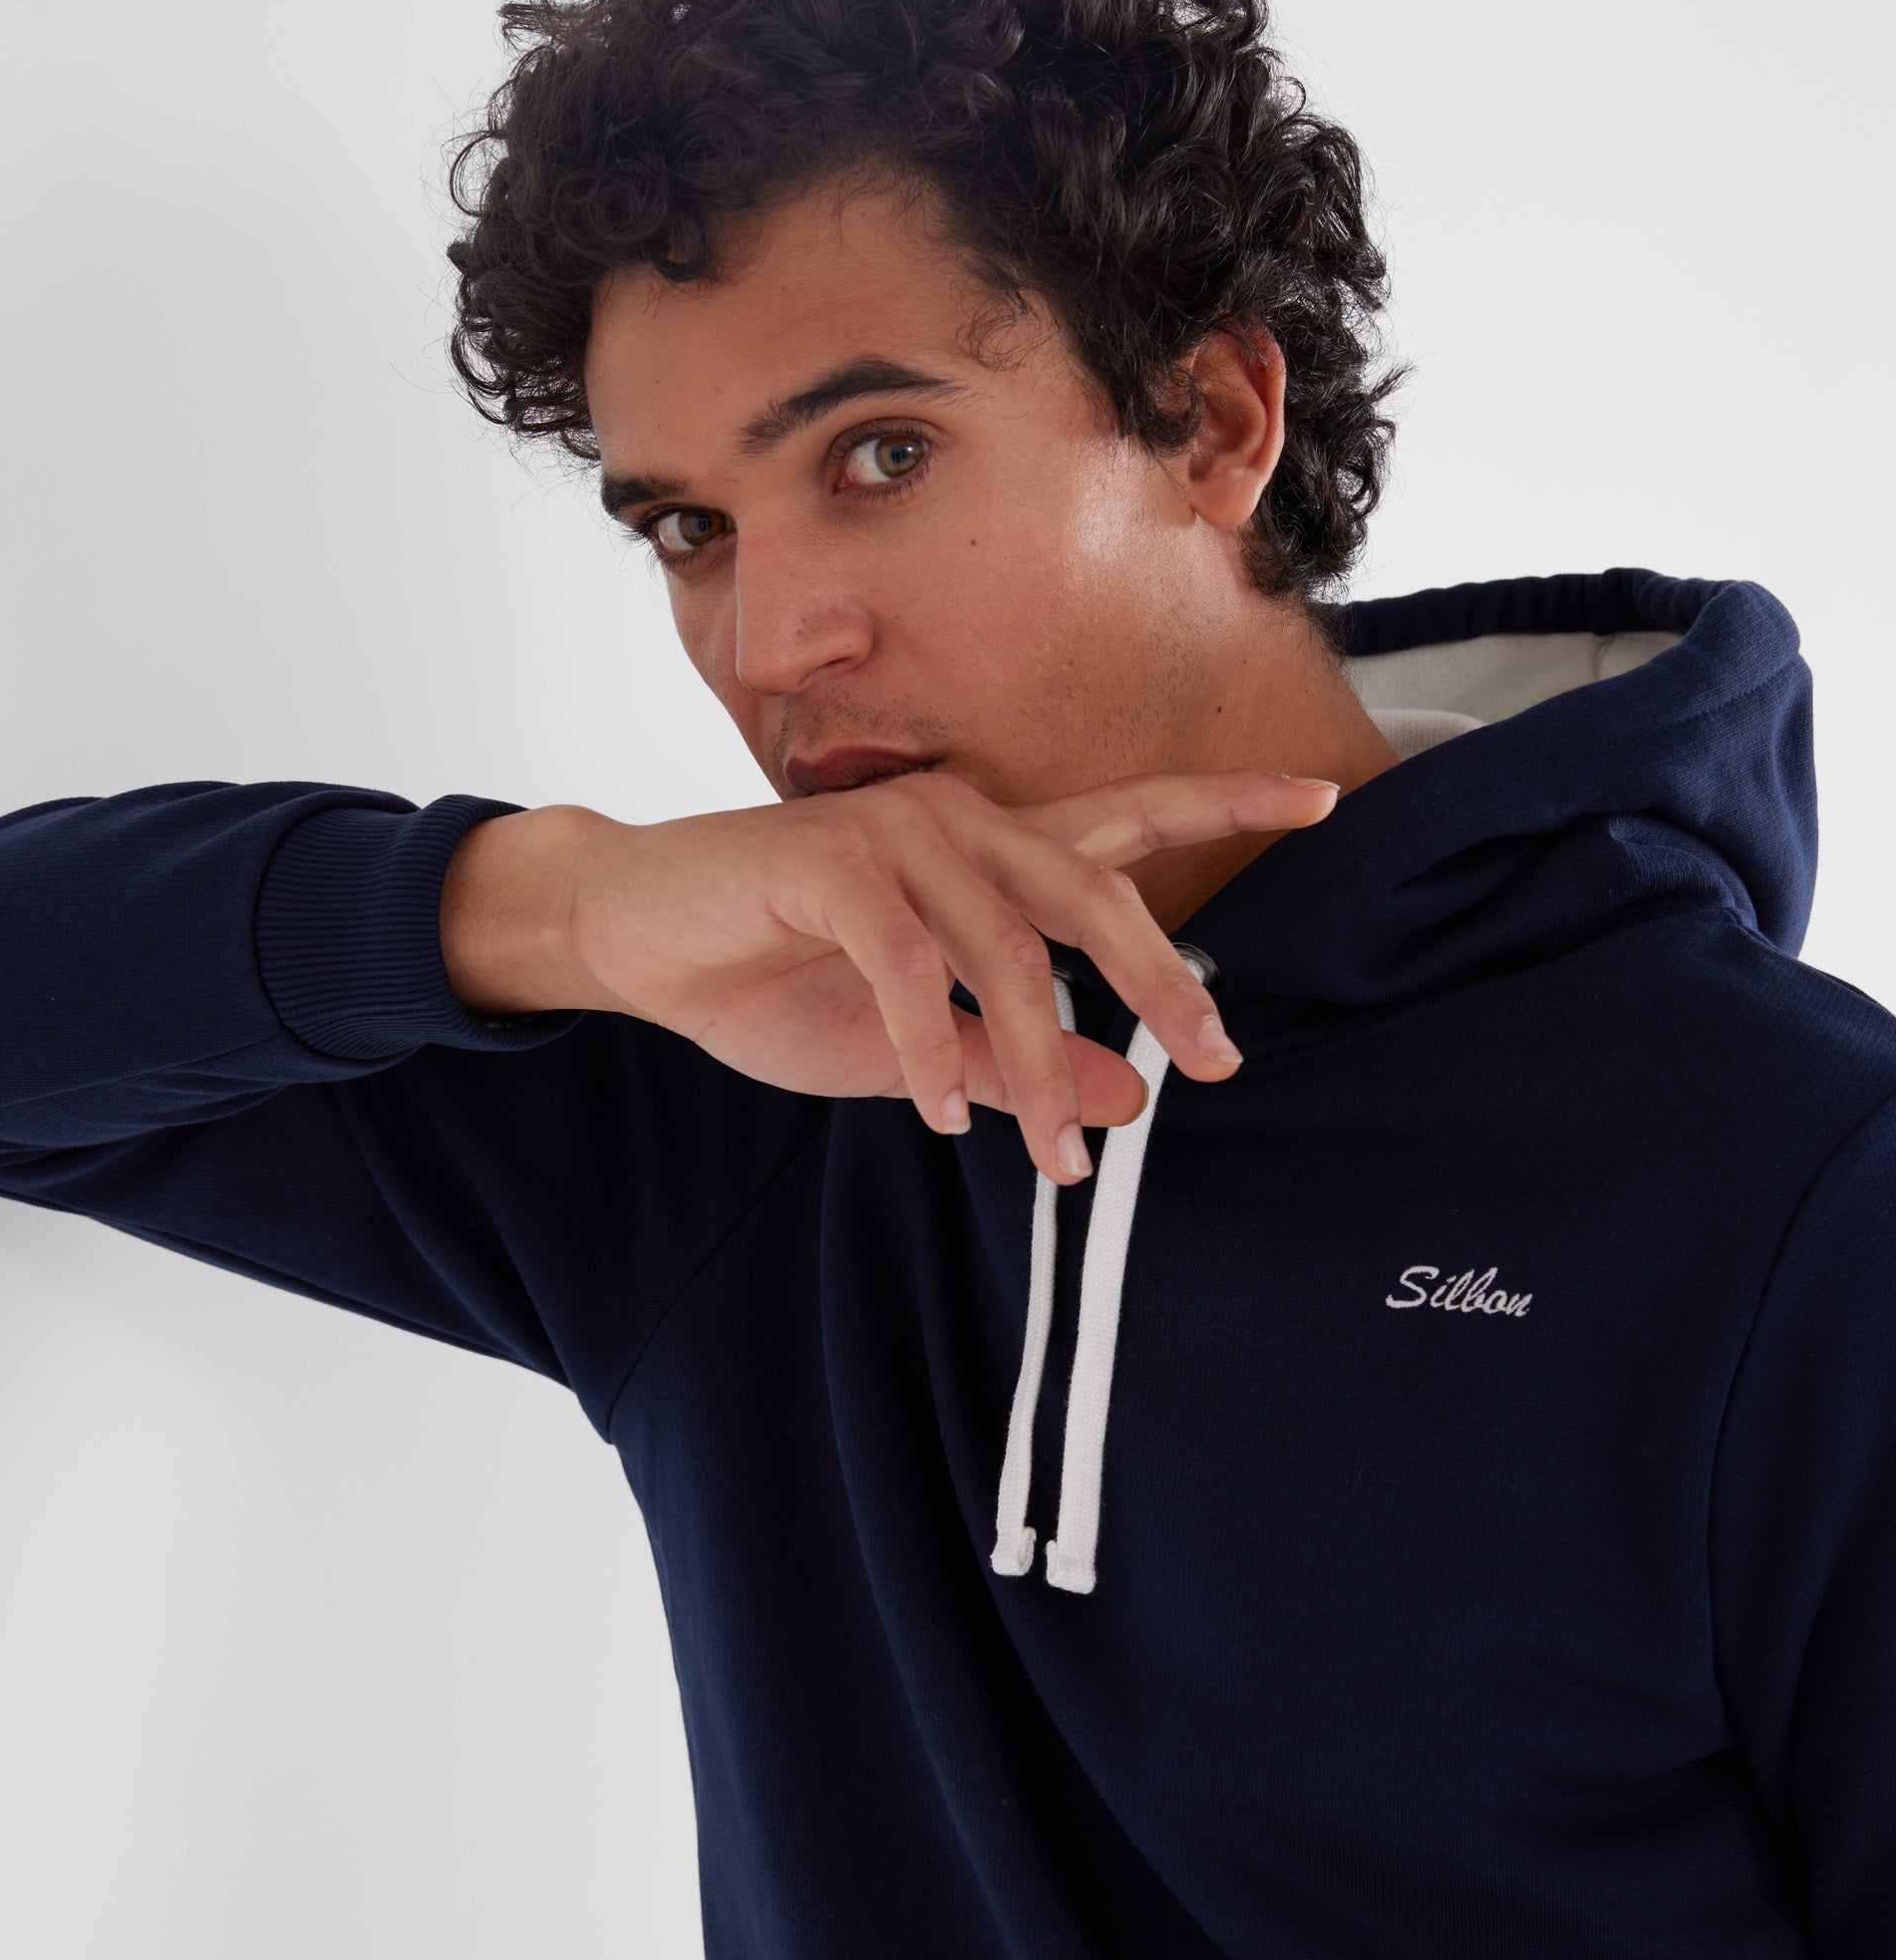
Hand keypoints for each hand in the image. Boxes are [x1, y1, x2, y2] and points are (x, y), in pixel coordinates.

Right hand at [441, 769, 1335, 1182]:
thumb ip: (1023, 1061)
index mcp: (988, 852)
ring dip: (1037, 1064)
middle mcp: (957, 823)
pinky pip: (911, 967)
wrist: (639, 941)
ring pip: (1009, 948)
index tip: (1320, 800)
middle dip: (1163, 978)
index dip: (1222, 803)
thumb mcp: (921, 1050)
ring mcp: (893, 836)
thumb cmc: (778, 982)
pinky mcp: (828, 864)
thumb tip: (1136, 1093)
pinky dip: (936, 1051)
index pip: (1125, 819)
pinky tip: (949, 1118)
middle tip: (1217, 1061)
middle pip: (1096, 889)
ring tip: (1055, 1159)